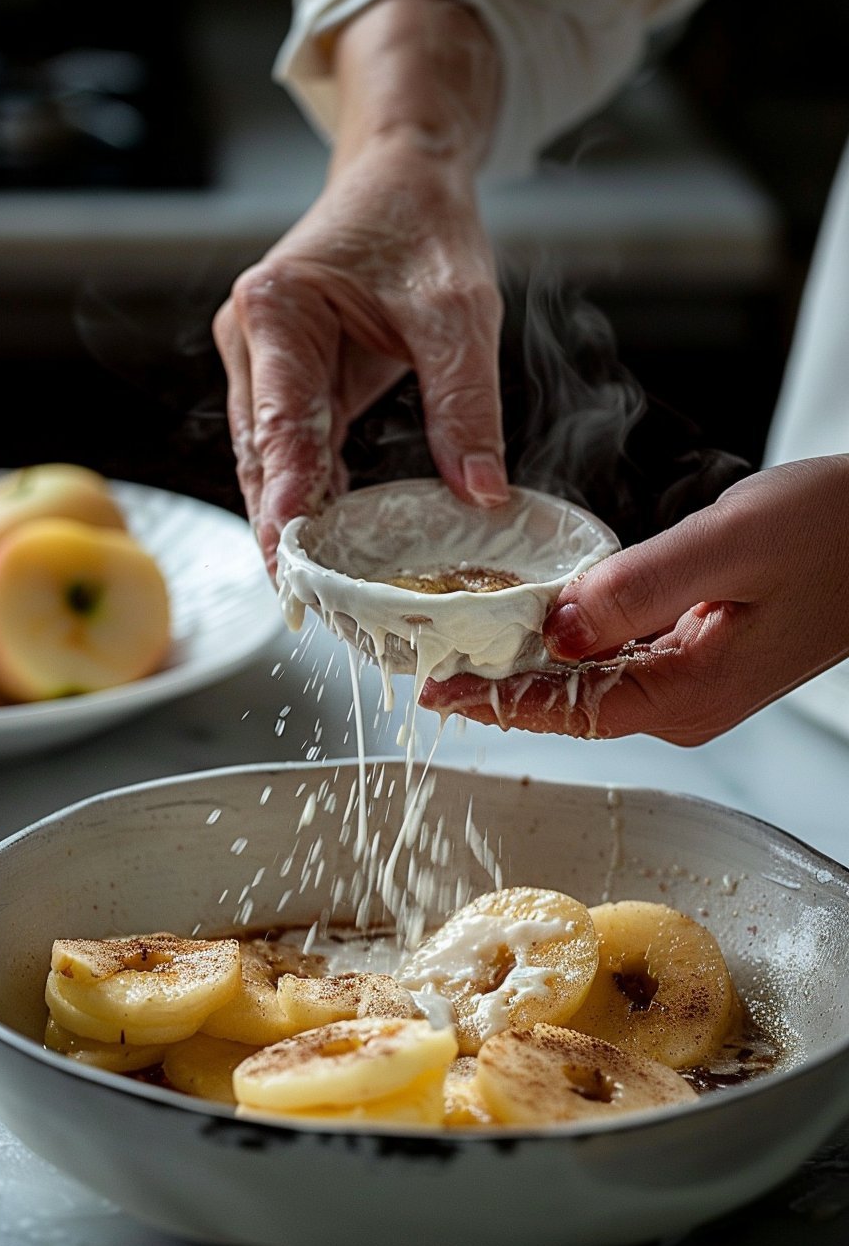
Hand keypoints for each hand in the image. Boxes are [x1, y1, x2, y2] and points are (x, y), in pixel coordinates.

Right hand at [213, 0, 507, 574]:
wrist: (404, 177)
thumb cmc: (423, 228)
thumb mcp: (459, 312)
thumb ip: (464, 403)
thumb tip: (481, 495)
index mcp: (276, 310)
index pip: (279, 426)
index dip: (283, 498)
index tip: (289, 560)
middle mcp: (252, 340)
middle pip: (260, 455)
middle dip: (283, 526)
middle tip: (309, 601)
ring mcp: (262, 363)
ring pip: (269, 461)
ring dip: (295, 517)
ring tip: (321, 589)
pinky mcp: (286, 379)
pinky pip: (293, 450)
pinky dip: (313, 493)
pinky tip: (337, 540)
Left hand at [420, 456, 848, 744]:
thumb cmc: (836, 535)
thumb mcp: (728, 548)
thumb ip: (638, 588)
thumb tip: (557, 627)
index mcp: (690, 691)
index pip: (568, 709)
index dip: (496, 699)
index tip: (438, 687)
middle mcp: (688, 700)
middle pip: (571, 701)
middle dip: (501, 683)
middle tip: (436, 659)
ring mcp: (696, 679)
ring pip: (593, 677)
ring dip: (533, 661)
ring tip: (470, 642)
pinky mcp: (703, 652)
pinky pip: (622, 654)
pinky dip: (577, 638)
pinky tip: (545, 619)